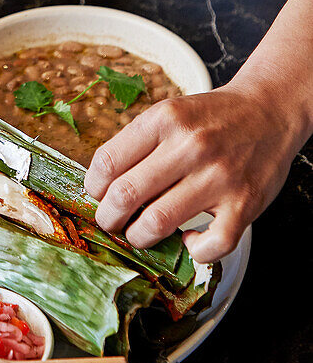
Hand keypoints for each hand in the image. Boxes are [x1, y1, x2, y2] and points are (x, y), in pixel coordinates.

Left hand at [84, 81, 301, 262]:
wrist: (269, 111)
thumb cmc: (212, 117)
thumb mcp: (170, 113)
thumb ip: (137, 144)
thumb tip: (102, 186)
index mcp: (165, 119)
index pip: (108, 162)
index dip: (93, 186)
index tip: (96, 195)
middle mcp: (190, 146)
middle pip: (125, 195)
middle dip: (108, 217)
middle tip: (110, 221)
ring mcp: (219, 177)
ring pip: (157, 222)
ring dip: (139, 236)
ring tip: (139, 233)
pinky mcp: (244, 204)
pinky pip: (210, 245)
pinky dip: (193, 250)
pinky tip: (188, 240)